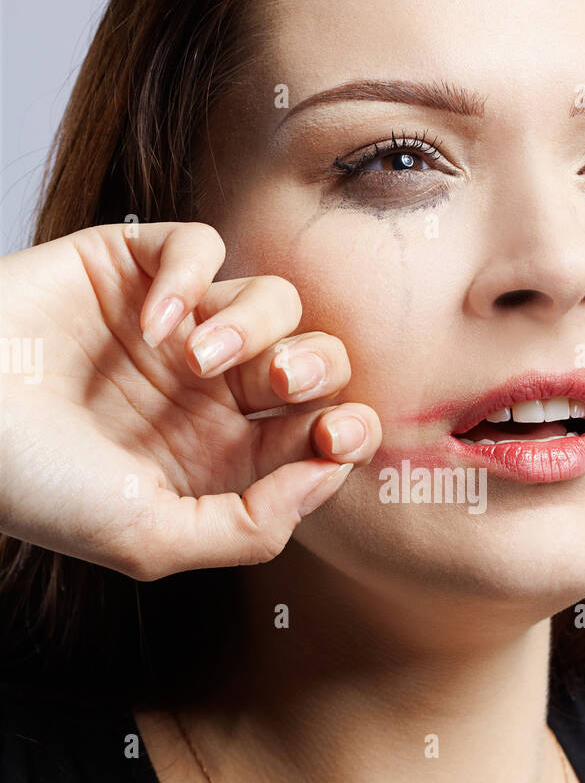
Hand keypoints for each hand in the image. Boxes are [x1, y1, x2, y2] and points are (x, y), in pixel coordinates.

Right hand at [0, 221, 380, 578]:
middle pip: (314, 360)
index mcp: (222, 457)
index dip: (346, 429)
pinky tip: (150, 321)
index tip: (336, 433)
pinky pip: (200, 245)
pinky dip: (189, 275)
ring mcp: (176, 327)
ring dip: (252, 325)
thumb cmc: (40, 488)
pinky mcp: (133, 268)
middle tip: (278, 384)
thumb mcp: (150, 537)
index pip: (318, 433)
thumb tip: (328, 475)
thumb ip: (250, 527)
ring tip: (192, 358)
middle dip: (318, 369)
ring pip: (272, 299)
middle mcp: (209, 392)